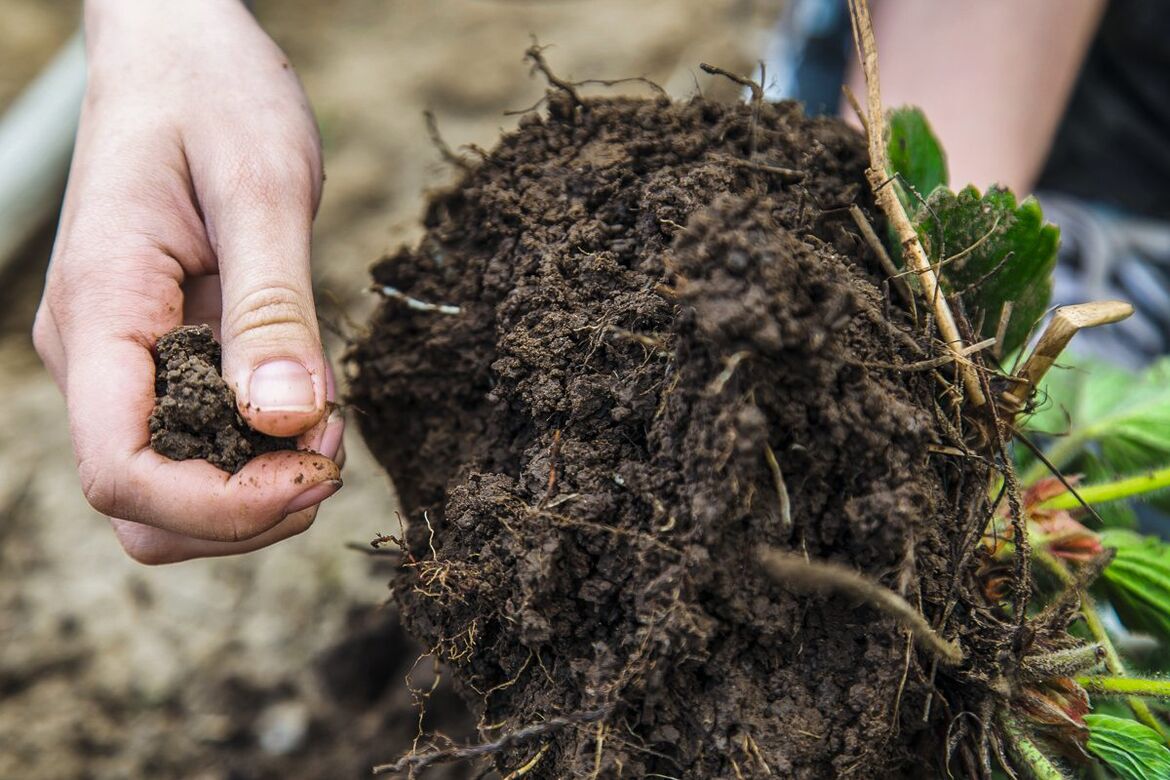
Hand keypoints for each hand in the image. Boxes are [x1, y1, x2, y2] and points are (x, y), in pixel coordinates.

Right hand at [33, 0, 343, 562]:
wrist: (180, 50)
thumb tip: (287, 421)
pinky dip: (258, 455)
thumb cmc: (214, 95)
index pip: (123, 470)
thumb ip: (274, 306)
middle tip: (331, 446)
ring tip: (326, 424)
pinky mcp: (162, 357)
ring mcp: (124, 362)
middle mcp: (95, 354)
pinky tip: (309, 405)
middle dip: (247, 511)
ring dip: (257, 492)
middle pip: (144, 507)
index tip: (315, 467)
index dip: (221, 506)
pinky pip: (199, 444)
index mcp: (100, 313)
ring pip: (172, 491)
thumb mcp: (262, 188)